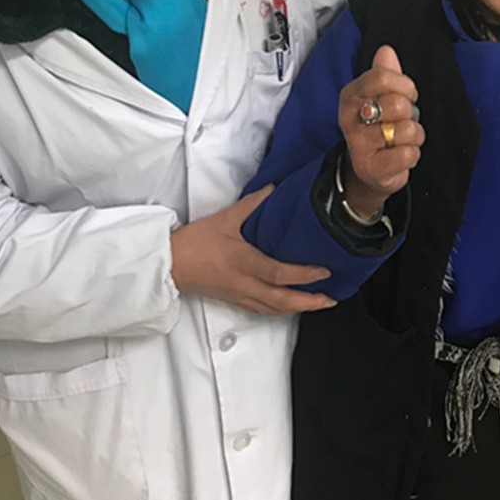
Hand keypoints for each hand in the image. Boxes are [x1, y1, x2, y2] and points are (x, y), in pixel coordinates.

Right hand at [170, 186, 337, 314]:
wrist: (168, 264)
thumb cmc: (193, 243)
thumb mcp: (225, 219)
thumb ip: (252, 204)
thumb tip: (271, 189)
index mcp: (245, 263)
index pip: (281, 273)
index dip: (305, 275)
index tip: (325, 272)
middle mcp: (245, 284)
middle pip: (282, 300)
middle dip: (309, 302)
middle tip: (331, 298)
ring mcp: (239, 295)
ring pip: (273, 309)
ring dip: (298, 308)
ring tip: (317, 303)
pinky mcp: (232, 300)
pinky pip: (261, 310)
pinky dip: (280, 310)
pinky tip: (288, 307)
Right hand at [338, 45, 424, 217]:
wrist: (371, 170)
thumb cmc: (379, 129)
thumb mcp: (381, 97)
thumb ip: (385, 73)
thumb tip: (386, 50)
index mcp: (351, 95)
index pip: (382, 77)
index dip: (404, 85)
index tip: (408, 94)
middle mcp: (350, 118)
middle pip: (397, 103)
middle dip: (410, 113)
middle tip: (401, 121)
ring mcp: (359, 144)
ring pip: (406, 129)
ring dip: (413, 136)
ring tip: (401, 140)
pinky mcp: (371, 168)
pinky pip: (407, 154)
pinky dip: (412, 154)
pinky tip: (400, 155)